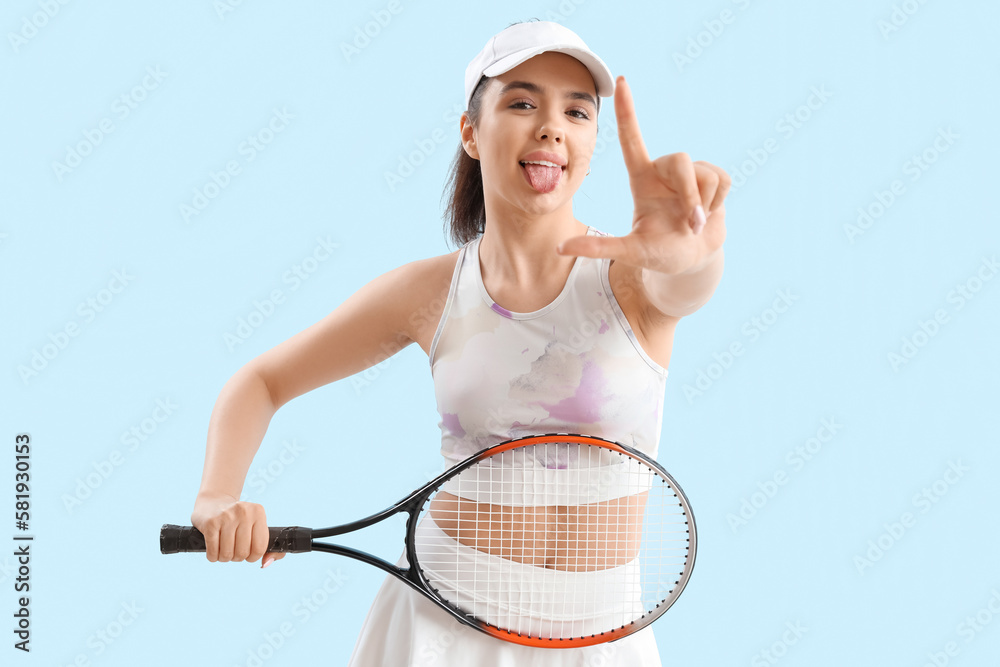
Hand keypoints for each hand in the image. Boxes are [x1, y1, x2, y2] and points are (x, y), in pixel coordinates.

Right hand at [190, 491, 285, 567]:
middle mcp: (244, 512)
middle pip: (242, 552)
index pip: (260, 547)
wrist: (212, 503)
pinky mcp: (210, 523)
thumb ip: (270, 548)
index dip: (253, 557)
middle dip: (237, 557)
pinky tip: (214, 549)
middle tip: (234, 549)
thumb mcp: (256, 526)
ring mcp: (226, 517)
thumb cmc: (238, 521)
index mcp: (258, 512)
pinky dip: (213, 557)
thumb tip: (265, 564)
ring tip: (224, 549)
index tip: (248, 554)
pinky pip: (213, 552)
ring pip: (227, 554)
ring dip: (224, 558)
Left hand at [557, 75, 728, 275]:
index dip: (627, 110)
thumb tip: (558, 248)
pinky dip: (718, 205)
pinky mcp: (715, 178)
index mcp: (641, 178)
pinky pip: (723, 181)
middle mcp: (665, 170)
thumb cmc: (659, 253)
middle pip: (681, 160)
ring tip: (695, 223)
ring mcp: (691, 173)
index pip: (632, 139)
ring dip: (704, 205)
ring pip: (705, 174)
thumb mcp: (629, 250)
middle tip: (690, 224)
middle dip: (690, 196)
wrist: (693, 260)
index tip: (620, 81)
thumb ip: (598, 247)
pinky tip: (710, 214)